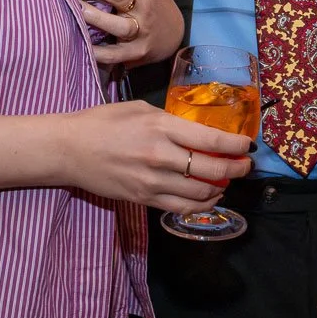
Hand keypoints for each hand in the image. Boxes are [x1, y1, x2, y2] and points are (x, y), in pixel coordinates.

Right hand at [56, 100, 253, 211]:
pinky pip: (181, 208)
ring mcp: (151, 181)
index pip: (211, 139)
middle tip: (245, 166)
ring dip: (222, 188)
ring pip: (201, 193)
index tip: (248, 146)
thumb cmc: (103, 122)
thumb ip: (171, 121)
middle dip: (237, 169)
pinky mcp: (143, 199)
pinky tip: (209, 197)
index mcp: (161, 127)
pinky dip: (202, 204)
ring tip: (227, 181)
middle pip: (212, 169)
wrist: (68, 149)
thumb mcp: (141, 110)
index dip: (236, 145)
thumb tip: (199, 132)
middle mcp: (160, 156)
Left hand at [62, 0, 182, 66]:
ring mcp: (141, 30)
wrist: (175, 34)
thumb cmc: (151, 2)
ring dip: (94, 16)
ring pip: (117, 24)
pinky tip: (82, 45)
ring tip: (73, 6)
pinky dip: (98, 52)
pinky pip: (114, 53)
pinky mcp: (137, 52)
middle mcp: (144, 6)